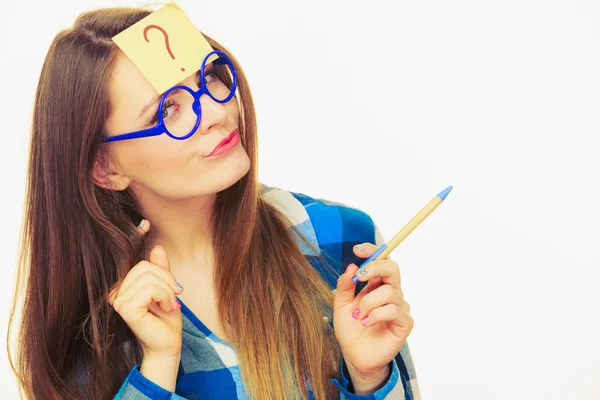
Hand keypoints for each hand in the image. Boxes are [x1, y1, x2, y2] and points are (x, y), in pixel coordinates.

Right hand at [108, 220, 182, 358]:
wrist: (168, 343)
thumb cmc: (166, 318)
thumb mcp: (166, 288)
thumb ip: (159, 269)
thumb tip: (156, 247)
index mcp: (122, 285)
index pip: (133, 260)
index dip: (136, 238)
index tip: (144, 224)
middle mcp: (115, 291)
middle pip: (144, 266)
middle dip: (166, 279)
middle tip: (174, 295)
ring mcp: (117, 300)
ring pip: (149, 276)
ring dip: (167, 289)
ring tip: (169, 303)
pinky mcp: (125, 308)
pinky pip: (149, 288)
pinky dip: (163, 295)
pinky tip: (164, 307)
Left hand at [333, 243, 413, 389]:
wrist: (354, 355)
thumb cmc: (350, 329)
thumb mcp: (341, 304)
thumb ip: (345, 285)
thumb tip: (351, 267)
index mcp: (376, 285)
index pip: (381, 261)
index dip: (373, 251)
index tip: (357, 250)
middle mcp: (390, 292)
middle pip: (392, 268)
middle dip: (375, 267)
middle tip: (360, 276)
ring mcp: (399, 307)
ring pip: (388, 292)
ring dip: (368, 303)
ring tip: (359, 316)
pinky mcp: (404, 323)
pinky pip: (393, 310)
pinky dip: (376, 315)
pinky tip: (366, 323)